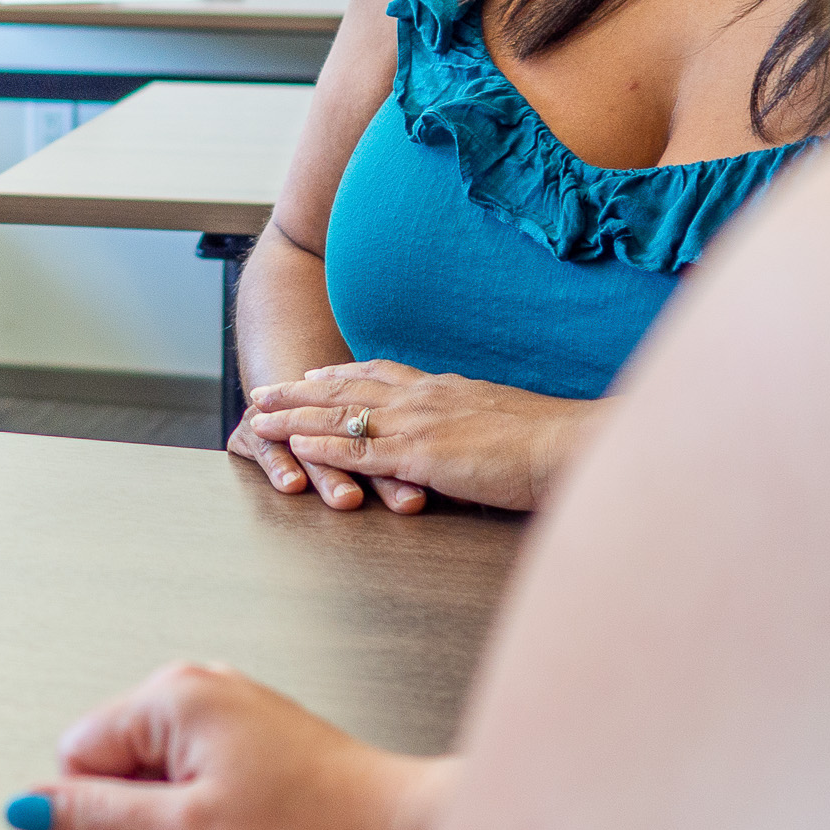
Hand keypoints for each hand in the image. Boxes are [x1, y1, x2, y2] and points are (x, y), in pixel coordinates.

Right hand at [7, 662, 452, 829]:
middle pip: (113, 756)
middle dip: (133, 817)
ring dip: (168, 817)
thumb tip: (26, 805)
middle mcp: (196, 682)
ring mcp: (226, 702)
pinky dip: (199, 807)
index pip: (77, 751)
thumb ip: (97, 816)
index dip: (93, 817)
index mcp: (173, 694)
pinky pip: (189, 768)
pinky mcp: (249, 728)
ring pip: (151, 768)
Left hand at [247, 359, 604, 512]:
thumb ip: (474, 422)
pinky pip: (357, 450)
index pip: (380, 374)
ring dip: (295, 416)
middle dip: (300, 390)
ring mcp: (418, 424)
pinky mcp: (419, 456)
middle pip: (346, 389)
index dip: (341, 374)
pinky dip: (321, 447)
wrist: (571, 445)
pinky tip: (294, 447)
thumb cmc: (551, 442)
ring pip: (339, 417)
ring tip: (258, 416)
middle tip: (263, 390)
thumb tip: (466, 431)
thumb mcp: (503, 420)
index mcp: (444, 387)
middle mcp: (423, 397)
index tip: (312, 372)